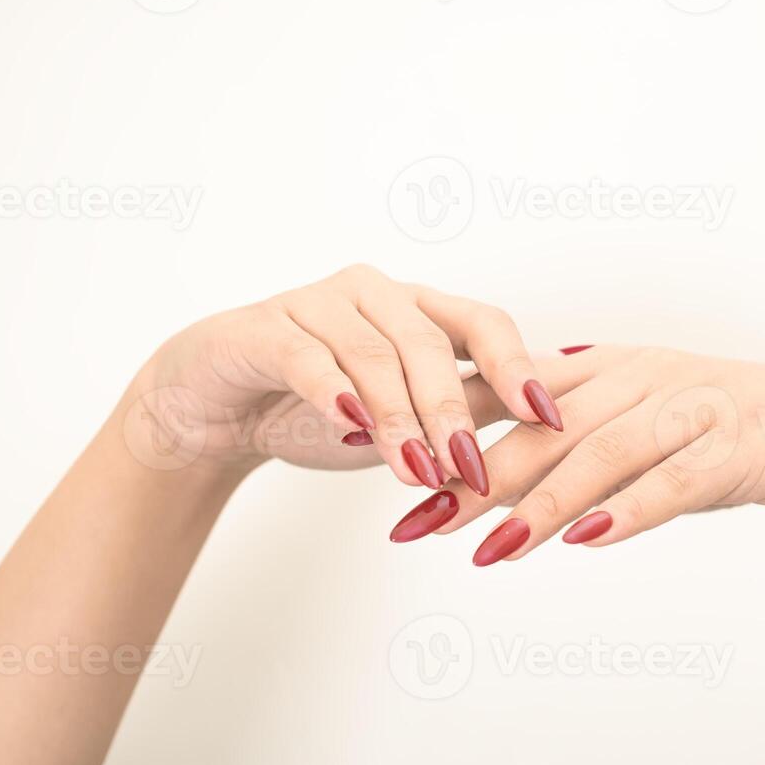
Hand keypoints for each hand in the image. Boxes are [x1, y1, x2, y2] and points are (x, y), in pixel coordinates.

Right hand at [121, 265, 562, 487]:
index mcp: (416, 308)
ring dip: (399, 419)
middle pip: (429, 344)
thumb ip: (460, 419)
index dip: (517, 367)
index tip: (547, 417)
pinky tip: (352, 427)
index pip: (482, 323)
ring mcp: (316, 304)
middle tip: (470, 467)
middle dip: (453, 411)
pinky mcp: (265, 329)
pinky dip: (334, 392)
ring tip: (416, 471)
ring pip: (373, 355)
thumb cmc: (316, 412)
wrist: (217, 413)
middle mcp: (372, 293)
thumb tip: (542, 434)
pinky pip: (308, 357)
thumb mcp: (402, 424)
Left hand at [388, 346, 764, 562]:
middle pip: (542, 427)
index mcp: (604, 368)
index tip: (381, 458)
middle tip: (416, 521)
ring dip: (542, 503)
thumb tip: (479, 474)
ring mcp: (689, 409)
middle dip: (473, 474)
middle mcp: (639, 378)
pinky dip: (631, 508)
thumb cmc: (715, 432)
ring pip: (601, 453)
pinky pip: (677, 481)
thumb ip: (565, 438)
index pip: (510, 392)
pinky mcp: (736, 448)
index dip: (443, 423)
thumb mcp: (632, 425)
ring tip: (489, 550)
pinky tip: (587, 540)